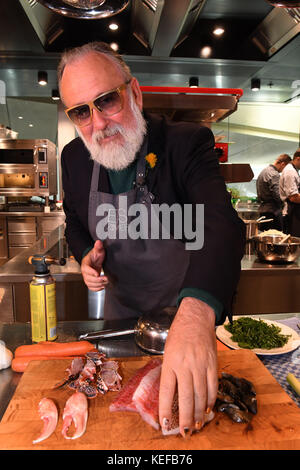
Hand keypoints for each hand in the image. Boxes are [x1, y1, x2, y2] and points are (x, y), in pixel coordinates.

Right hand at [81, 240, 107, 290]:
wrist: (93, 261)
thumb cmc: (95, 256)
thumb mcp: (97, 251)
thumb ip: (98, 247)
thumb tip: (98, 242)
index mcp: (85, 264)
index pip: (86, 269)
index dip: (91, 272)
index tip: (97, 273)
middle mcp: (84, 272)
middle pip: (88, 278)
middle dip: (97, 280)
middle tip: (105, 278)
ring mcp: (87, 277)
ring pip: (89, 284)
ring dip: (97, 285)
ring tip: (105, 283)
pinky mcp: (90, 281)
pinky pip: (91, 287)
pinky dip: (96, 289)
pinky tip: (102, 287)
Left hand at [159, 297, 217, 436]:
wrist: (196, 318)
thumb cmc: (178, 334)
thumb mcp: (167, 352)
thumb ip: (169, 372)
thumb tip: (170, 396)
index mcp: (170, 362)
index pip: (166, 391)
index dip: (165, 410)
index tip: (165, 424)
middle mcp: (185, 365)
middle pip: (185, 398)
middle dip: (184, 418)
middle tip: (184, 432)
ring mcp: (201, 365)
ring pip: (200, 395)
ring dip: (198, 414)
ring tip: (196, 426)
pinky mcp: (213, 364)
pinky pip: (213, 386)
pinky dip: (210, 400)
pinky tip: (207, 409)